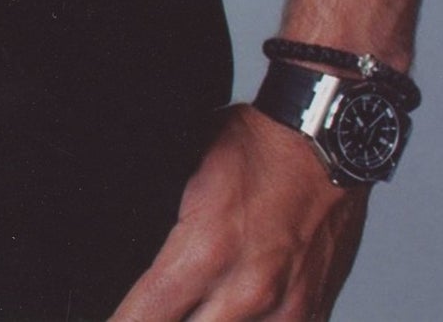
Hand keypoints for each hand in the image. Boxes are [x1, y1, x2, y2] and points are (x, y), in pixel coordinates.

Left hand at [111, 105, 366, 321]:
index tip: (114, 321)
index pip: (145, 315)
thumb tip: (132, 225)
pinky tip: (233, 309)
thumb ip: (160, 209)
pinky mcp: (313, 310)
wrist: (328, 139)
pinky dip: (255, 321)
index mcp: (206, 248)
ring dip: (211, 319)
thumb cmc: (259, 144)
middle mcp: (246, 289)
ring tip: (197, 305)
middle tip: (154, 311)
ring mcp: (285, 308)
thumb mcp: (188, 162)